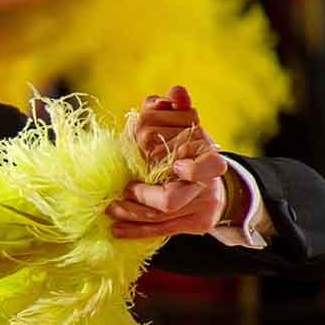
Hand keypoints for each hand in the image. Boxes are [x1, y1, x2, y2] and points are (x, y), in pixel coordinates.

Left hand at [108, 86, 229, 238]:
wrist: (215, 185)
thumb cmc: (192, 150)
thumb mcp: (188, 126)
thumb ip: (177, 109)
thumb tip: (174, 92)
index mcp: (209, 157)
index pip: (209, 165)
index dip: (193, 169)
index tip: (174, 166)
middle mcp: (206, 186)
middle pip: (171, 199)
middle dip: (143, 196)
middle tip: (124, 188)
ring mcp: (199, 209)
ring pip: (159, 217)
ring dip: (129, 211)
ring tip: (109, 207)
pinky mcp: (191, 226)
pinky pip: (159, 231)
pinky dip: (135, 231)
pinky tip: (115, 230)